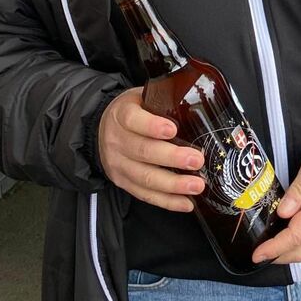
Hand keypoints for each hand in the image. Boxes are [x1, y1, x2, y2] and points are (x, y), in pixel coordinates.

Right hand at [98, 88, 203, 211]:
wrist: (101, 130)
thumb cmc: (132, 111)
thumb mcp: (141, 97)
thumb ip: (163, 100)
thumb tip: (199, 103)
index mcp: (122, 115)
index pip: (134, 120)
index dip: (152, 126)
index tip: (172, 129)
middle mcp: (117, 141)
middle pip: (143, 152)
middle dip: (172, 158)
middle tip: (196, 160)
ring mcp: (119, 164)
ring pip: (145, 177)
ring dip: (173, 184)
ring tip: (196, 185)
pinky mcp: (123, 182)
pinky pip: (145, 195)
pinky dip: (167, 201)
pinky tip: (186, 203)